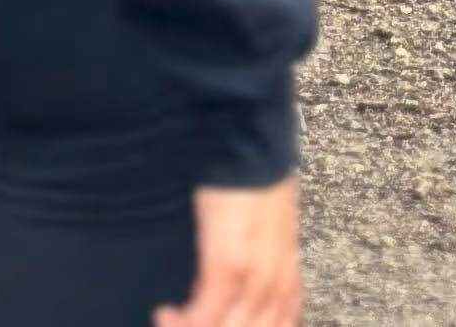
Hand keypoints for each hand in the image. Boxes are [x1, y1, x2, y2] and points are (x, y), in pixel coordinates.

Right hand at [155, 177, 299, 326]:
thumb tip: (225, 297)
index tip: (211, 322)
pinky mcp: (229, 266)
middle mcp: (277, 283)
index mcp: (288, 277)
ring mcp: (256, 278)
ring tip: (173, 322)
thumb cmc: (252, 183)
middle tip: (187, 322)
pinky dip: (182, 321)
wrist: (249, 146)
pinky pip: (204, 316)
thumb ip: (251, 271)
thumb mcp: (263, 234)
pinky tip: (166, 315)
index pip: (280, 325)